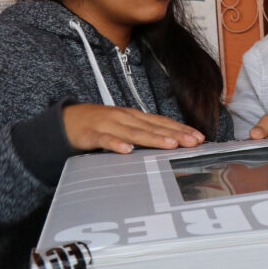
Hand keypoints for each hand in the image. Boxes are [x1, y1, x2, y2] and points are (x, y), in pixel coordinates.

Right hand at [62, 103, 204, 153]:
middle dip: (175, 134)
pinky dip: (116, 144)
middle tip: (193, 142)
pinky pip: (105, 140)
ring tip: (170, 144)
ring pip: (134, 133)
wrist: (67, 120)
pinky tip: (126, 151)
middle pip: (154, 127)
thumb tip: (172, 142)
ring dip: (153, 138)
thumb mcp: (127, 126)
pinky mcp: (92, 134)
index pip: (163, 122)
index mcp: (136, 117)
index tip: (200, 138)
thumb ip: (146, 133)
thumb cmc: (102, 125)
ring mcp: (109, 125)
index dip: (181, 129)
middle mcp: (126, 118)